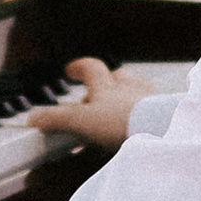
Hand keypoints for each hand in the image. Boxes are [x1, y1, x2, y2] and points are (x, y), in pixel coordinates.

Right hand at [30, 55, 153, 151]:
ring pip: (137, 92)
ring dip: (126, 100)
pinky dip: (145, 115)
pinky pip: (155, 110)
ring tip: (119, 116)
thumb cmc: (127, 122)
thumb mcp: (83, 121)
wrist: (165, 132)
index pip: (91, 67)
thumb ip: (57, 119)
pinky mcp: (166, 117)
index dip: (79, 67)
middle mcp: (132, 88)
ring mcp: (152, 101)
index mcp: (109, 86)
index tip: (70, 71)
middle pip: (117, 78)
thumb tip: (33, 118)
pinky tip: (141, 129)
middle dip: (105, 86)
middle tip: (94, 101)